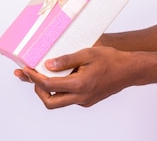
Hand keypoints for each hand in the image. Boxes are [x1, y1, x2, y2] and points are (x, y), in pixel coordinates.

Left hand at [14, 46, 137, 108]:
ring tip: (44, 76)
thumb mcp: (88, 53)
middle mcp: (81, 97)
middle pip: (50, 102)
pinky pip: (69, 98)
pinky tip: (62, 77)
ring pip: (59, 102)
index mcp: (80, 84)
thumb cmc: (112, 59)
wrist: (130, 70)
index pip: (49, 86)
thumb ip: (67, 60)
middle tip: (33, 77)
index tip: (26, 69)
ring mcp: (85, 101)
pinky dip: (61, 90)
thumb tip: (48, 65)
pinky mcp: (88, 100)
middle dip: (37, 90)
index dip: (34, 78)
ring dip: (49, 91)